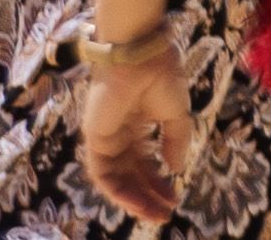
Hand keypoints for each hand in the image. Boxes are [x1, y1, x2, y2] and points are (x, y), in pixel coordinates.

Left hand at [78, 41, 197, 224]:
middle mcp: (120, 133)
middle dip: (148, 194)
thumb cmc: (160, 75)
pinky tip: (135, 202)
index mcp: (138, 122)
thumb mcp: (176, 112)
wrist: (140, 55)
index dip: (160, 179)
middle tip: (165, 214)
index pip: (146, 159)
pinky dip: (117, 190)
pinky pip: (102, 173)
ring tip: (153, 214)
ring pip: (117, 177)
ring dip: (133, 198)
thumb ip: (175, 140)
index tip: (175, 196)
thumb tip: (176, 168)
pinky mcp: (94, 139)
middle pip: (132, 172)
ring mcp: (105, 137)